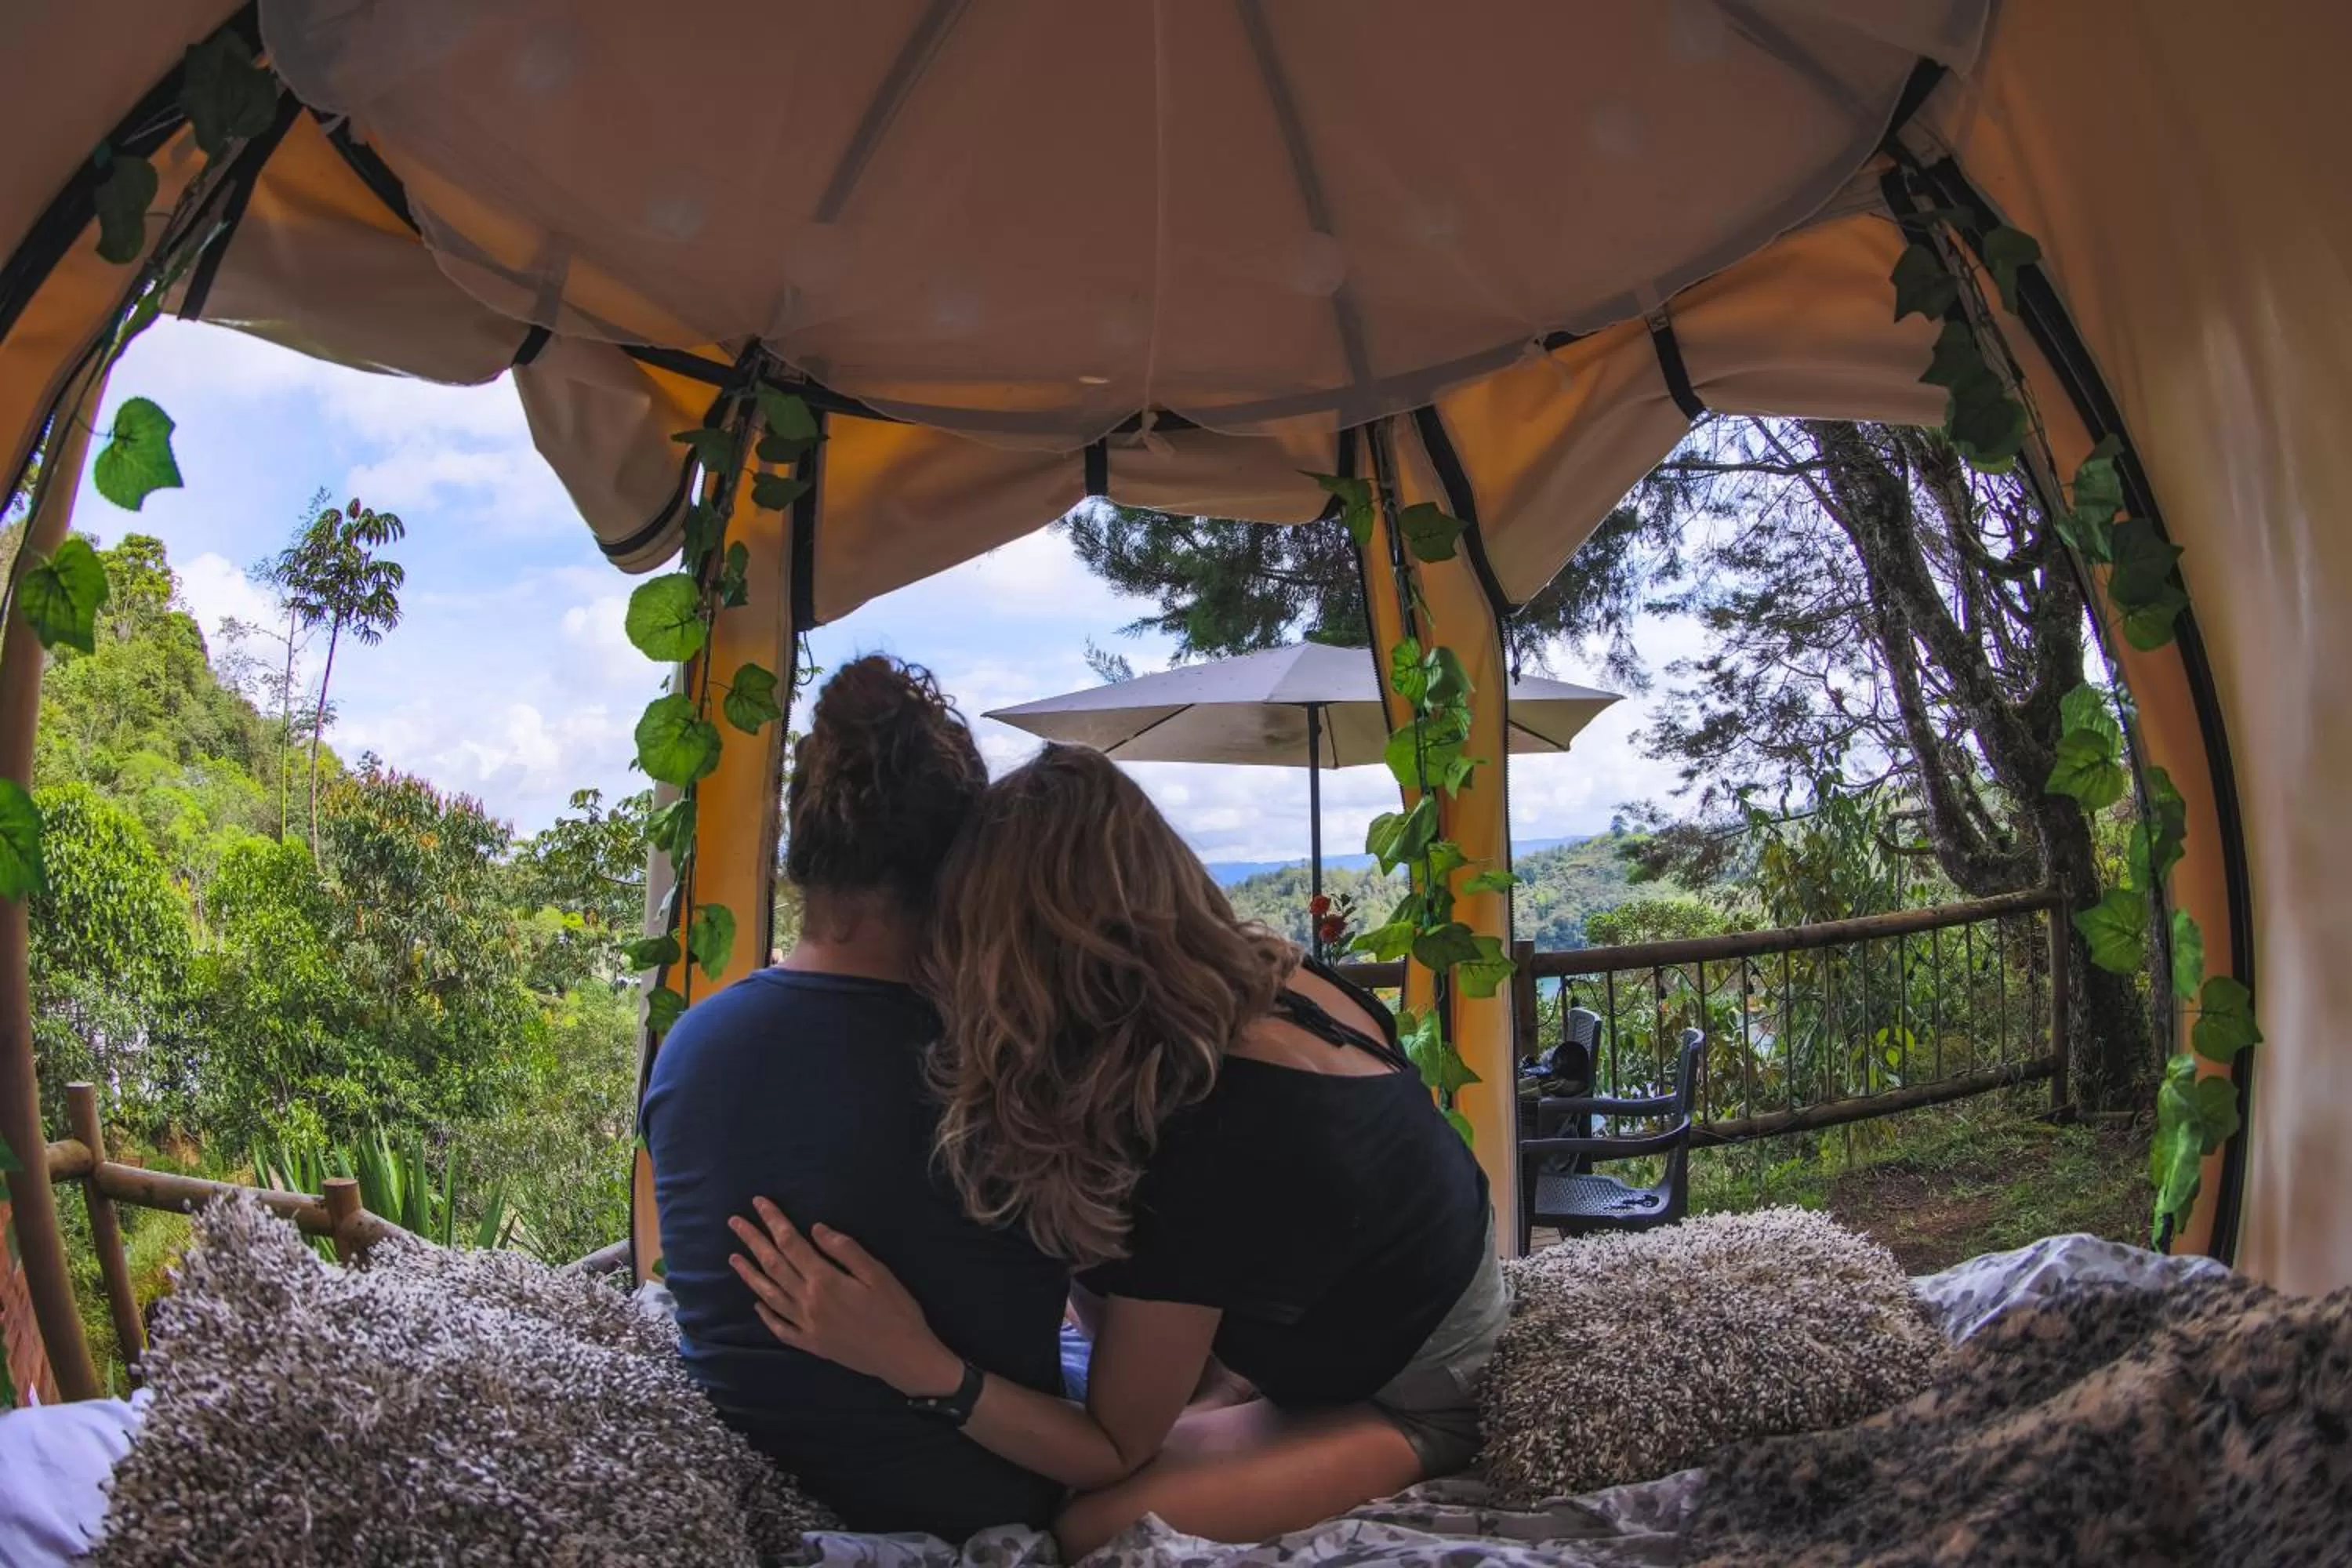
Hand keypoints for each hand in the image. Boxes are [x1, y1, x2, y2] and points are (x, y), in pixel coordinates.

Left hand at [728, 1198, 962, 1396]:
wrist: (902, 1357)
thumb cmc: (896, 1311)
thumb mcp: (878, 1273)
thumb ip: (845, 1250)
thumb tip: (815, 1228)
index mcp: (824, 1280)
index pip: (791, 1243)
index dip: (774, 1221)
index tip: (758, 1202)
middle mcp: (807, 1302)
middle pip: (774, 1265)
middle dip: (753, 1241)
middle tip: (734, 1222)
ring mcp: (806, 1325)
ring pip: (769, 1295)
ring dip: (750, 1274)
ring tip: (734, 1257)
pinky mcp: (810, 1344)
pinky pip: (780, 1328)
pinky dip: (766, 1315)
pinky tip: (757, 1304)